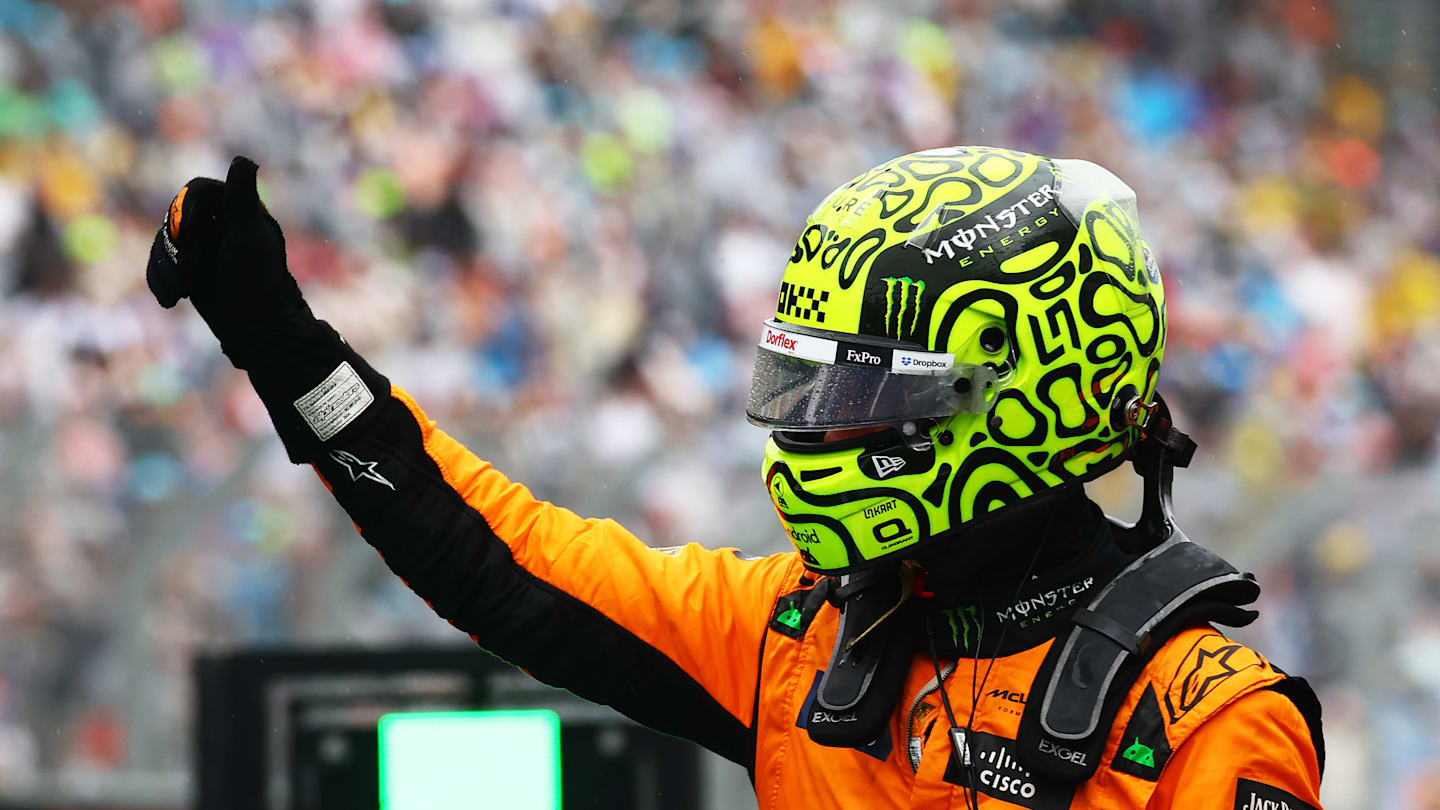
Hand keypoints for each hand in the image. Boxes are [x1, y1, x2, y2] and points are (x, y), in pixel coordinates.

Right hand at [146, 156, 310, 367]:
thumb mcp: (248, 239)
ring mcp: (203, 244)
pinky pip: (160, 262)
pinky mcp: (190, 266)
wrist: (258, 329)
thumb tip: (244, 159)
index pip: (196, 190)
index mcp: (238, 208)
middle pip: (174, 217)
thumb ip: (242, 200)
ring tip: (182, 292)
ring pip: (164, 241)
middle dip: (176, 247)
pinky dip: (160, 279)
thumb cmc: (258, 282)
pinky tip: (171, 300)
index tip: (189, 237)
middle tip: (192, 274)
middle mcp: (219, 221)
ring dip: (166, 267)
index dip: (187, 212)